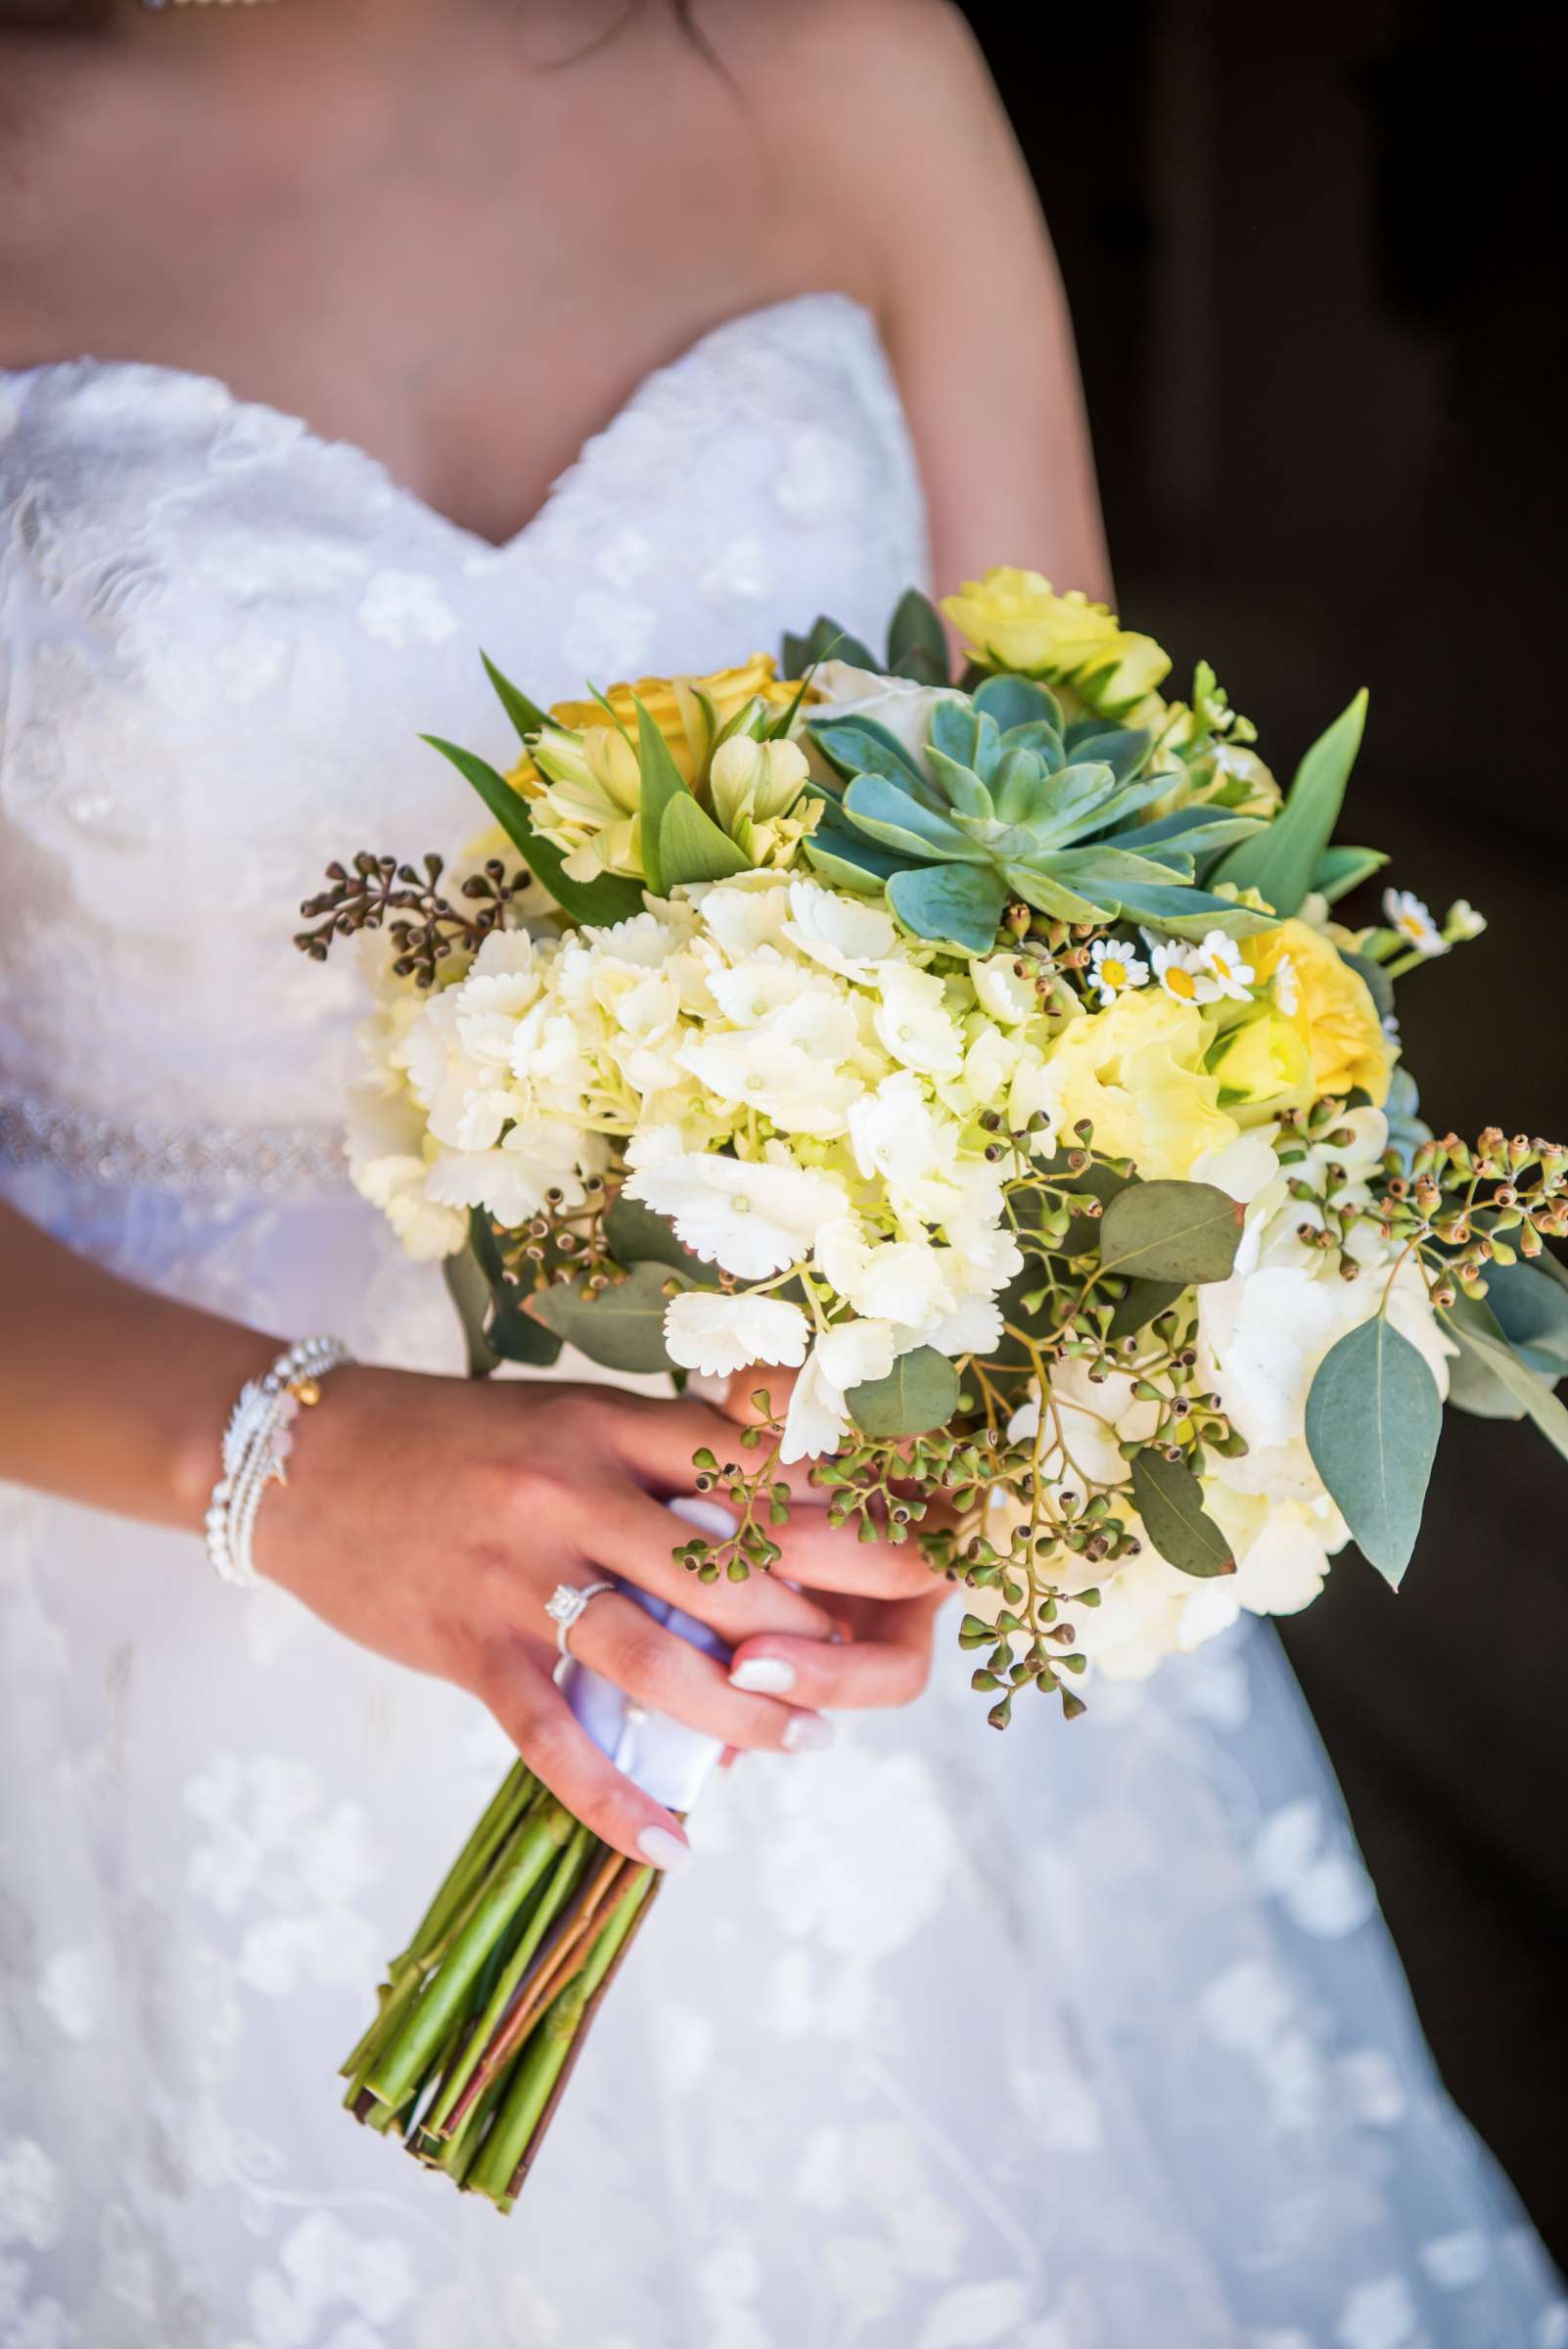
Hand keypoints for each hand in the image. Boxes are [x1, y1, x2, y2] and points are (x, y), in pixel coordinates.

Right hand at [257, 1367, 941, 1867]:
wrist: (303, 1456)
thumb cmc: (450, 1438)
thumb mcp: (565, 1418)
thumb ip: (657, 1460)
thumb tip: (766, 1525)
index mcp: (607, 1424)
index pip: (751, 1473)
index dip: (839, 1520)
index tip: (908, 1557)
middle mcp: (572, 1492)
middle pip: (726, 1568)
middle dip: (815, 1626)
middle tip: (868, 1670)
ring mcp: (518, 1574)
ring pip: (656, 1658)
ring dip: (742, 1713)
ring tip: (801, 1741)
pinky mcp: (467, 1646)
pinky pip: (553, 1738)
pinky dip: (615, 1800)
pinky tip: (671, 1846)